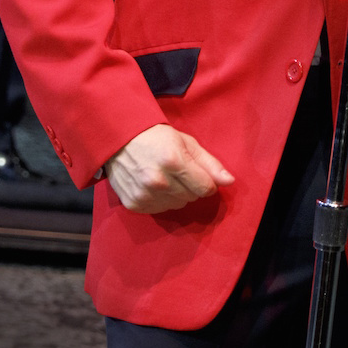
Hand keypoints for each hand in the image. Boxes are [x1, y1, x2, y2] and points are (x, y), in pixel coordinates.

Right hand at [104, 123, 234, 214]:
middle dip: (190, 186)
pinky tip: (152, 185)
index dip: (206, 182)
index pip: (205, 188)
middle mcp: (158, 181)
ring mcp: (144, 194)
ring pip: (177, 205)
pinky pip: (160, 210)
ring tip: (163, 176)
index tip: (198, 173)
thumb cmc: (155, 137)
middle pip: (192, 197)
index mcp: (174, 161)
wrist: (118, 139)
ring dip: (176, 194)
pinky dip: (160, 200)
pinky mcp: (134, 204)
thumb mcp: (186, 142)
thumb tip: (229, 181)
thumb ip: (209, 163)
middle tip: (177, 170)